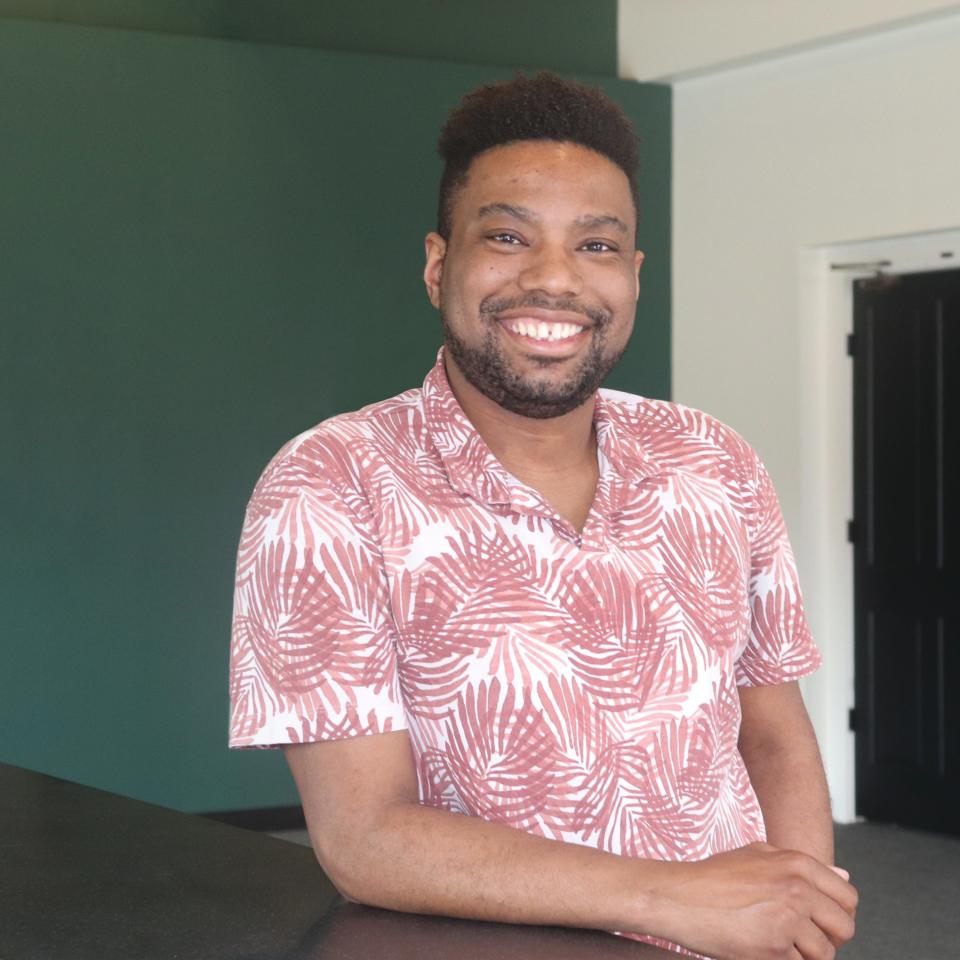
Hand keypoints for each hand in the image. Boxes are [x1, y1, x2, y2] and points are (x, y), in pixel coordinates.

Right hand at [648, 842, 857, 959]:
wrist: (677, 896)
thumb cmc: (712, 876)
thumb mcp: (756, 854)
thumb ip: (800, 864)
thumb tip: (843, 877)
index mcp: (797, 863)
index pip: (848, 897)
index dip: (838, 914)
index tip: (822, 923)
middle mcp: (797, 889)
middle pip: (844, 928)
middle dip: (829, 939)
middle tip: (803, 940)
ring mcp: (787, 920)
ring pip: (824, 954)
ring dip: (804, 956)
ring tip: (776, 945)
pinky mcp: (774, 950)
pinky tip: (760, 950)